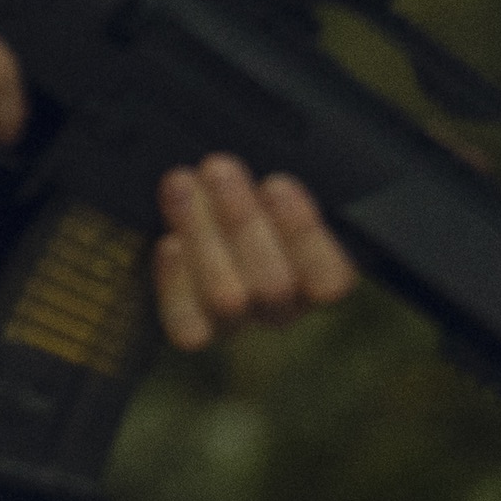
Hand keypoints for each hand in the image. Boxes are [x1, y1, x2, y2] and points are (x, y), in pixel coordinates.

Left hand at [153, 155, 354, 353]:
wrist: (203, 219)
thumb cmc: (252, 197)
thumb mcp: (272, 183)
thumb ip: (279, 183)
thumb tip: (268, 169)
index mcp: (321, 276)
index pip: (331, 279)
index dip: (304, 234)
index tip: (276, 184)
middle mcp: (284, 307)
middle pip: (273, 286)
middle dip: (241, 220)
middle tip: (218, 169)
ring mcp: (240, 322)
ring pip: (227, 300)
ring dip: (202, 235)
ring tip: (182, 185)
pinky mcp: (196, 331)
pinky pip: (187, 322)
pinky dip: (176, 281)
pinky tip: (169, 242)